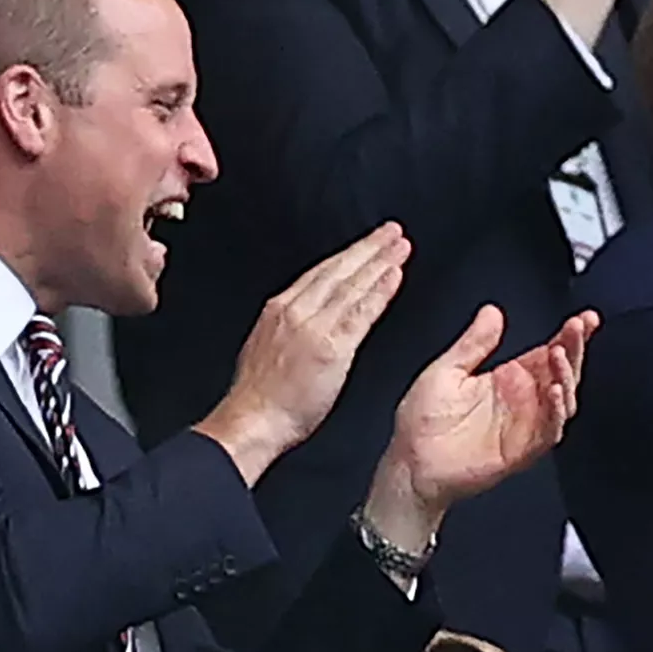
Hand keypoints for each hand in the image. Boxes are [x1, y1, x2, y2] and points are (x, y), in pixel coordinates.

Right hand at [194, 224, 410, 483]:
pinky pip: (360, 312)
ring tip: (400, 247)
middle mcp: (296, 310)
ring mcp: (314, 326)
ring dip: (379, 262)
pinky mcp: (331, 346)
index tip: (366, 244)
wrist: (252, 420)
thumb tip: (307, 321)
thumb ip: (289, 328)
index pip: (320, 273)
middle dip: (367, 248)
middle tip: (392, 232)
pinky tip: (394, 277)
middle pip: (338, 270)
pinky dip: (379, 291)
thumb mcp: (267, 347)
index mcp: (280, 309)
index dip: (347, 256)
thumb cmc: (259, 396)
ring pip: (351, 285)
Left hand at [374, 307, 596, 520]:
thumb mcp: (445, 370)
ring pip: (563, 400)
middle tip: (578, 327)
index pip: (548, 352)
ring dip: (567, 376)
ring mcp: (526, 426)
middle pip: (562, 372)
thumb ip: (473, 343)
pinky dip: (557, 412)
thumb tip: (492, 312)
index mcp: (509, 378)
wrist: (411, 464)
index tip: (584, 319)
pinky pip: (550, 431)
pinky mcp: (522, 450)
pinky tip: (555, 391)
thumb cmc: (422, 422)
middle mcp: (523, 401)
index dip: (569, 336)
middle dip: (575, 348)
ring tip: (560, 354)